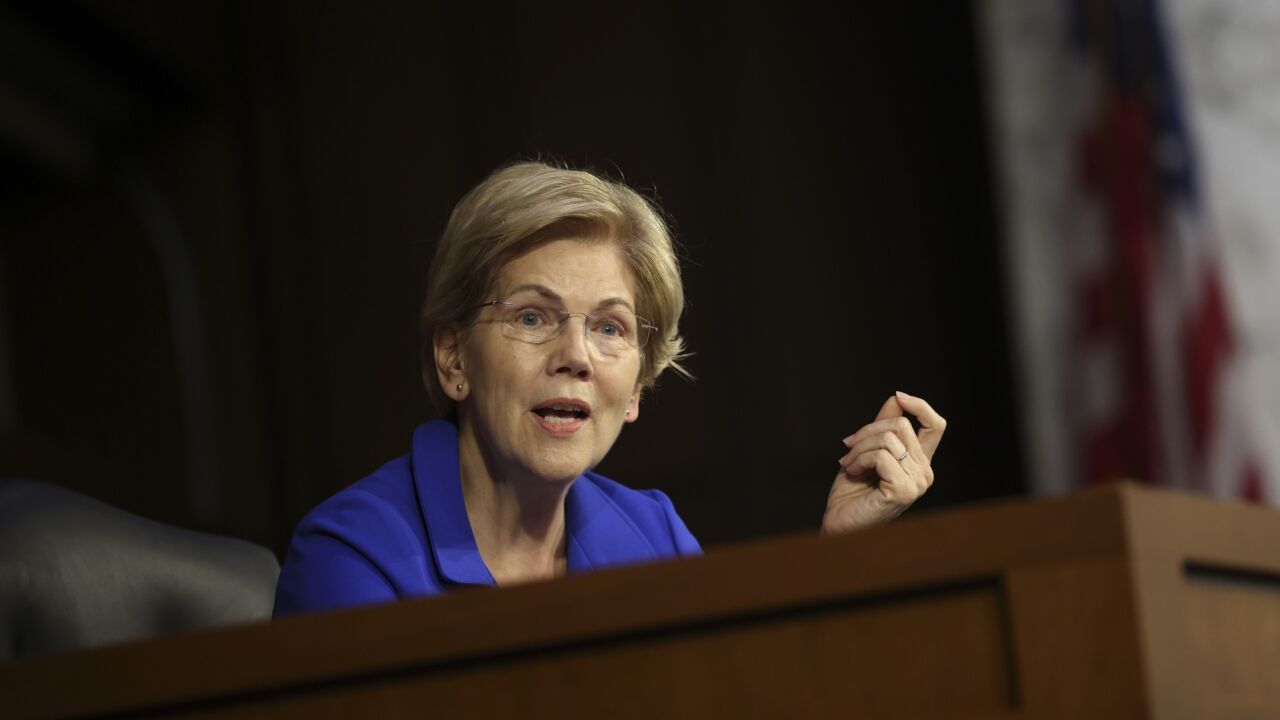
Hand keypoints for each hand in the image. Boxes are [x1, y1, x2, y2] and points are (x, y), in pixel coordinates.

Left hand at [821, 391, 945, 534]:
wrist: (839, 524)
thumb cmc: (851, 493)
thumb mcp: (866, 451)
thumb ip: (882, 427)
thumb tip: (896, 398)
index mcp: (919, 463)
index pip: (935, 425)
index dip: (920, 406)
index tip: (898, 396)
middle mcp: (924, 473)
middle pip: (900, 425)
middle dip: (866, 431)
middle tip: (847, 449)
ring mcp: (917, 483)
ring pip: (887, 438)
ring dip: (858, 448)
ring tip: (847, 464)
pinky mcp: (904, 491)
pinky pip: (881, 456)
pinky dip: (859, 459)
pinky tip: (851, 472)